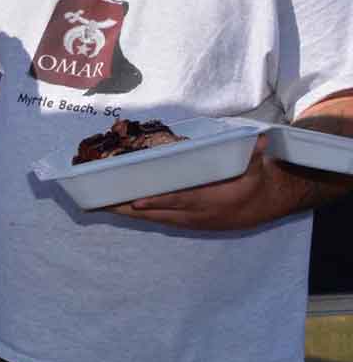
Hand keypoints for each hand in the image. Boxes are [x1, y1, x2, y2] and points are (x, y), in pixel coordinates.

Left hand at [103, 136, 290, 230]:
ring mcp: (187, 220)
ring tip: (100, 205)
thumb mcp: (256, 170)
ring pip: (151, 217)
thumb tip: (260, 140)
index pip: (180, 201)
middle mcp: (194, 214)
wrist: (261, 206)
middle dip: (129, 208)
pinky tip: (117, 208)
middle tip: (102, 202)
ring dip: (126, 212)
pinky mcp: (183, 221)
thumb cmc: (253, 184)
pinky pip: (155, 217)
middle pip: (157, 212)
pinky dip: (136, 213)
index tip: (137, 201)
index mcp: (210, 201)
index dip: (158, 202)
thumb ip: (253, 156)